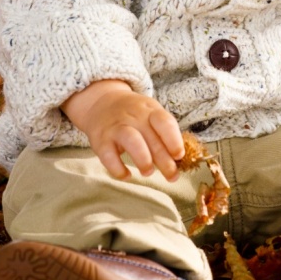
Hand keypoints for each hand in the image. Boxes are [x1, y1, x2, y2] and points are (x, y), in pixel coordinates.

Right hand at [62, 79, 183, 181]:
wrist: (101, 103)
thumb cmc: (134, 116)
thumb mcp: (151, 116)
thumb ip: (164, 136)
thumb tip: (179, 162)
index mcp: (151, 111)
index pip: (165, 123)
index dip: (174, 140)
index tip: (179, 156)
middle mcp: (134, 117)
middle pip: (152, 138)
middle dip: (164, 161)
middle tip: (172, 176)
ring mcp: (116, 127)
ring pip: (132, 140)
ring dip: (143, 159)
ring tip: (148, 172)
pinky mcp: (100, 140)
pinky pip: (108, 156)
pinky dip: (118, 169)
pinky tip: (126, 175)